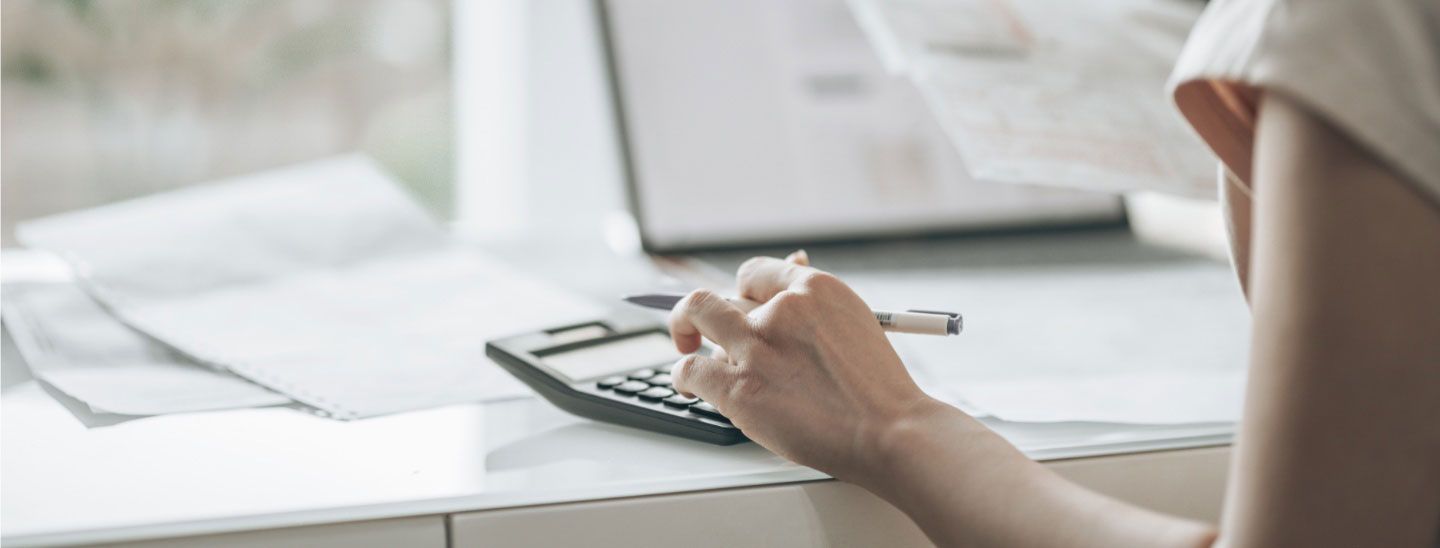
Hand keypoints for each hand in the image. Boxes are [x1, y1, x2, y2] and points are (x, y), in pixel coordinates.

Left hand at [667, 251, 939, 480]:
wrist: (890, 432)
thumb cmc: (877, 387)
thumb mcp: (856, 321)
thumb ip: (815, 302)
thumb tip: (793, 262)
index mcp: (814, 288)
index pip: (753, 274)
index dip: (741, 291)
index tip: (737, 306)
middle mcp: (780, 310)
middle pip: (720, 294)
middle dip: (706, 312)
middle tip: (699, 327)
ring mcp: (756, 348)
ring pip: (697, 319)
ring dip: (690, 336)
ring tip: (692, 350)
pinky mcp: (739, 389)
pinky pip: (688, 369)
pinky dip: (682, 376)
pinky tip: (689, 386)